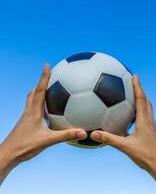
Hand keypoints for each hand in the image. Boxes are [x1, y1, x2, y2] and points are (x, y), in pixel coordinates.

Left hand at [0, 64, 86, 184]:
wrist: (8, 155)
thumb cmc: (25, 147)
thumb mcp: (48, 141)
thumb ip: (66, 135)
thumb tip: (84, 132)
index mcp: (33, 111)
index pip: (40, 90)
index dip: (44, 77)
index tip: (47, 65)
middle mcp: (29, 111)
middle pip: (34, 92)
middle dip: (41, 82)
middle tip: (50, 75)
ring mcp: (27, 118)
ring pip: (33, 100)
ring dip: (40, 92)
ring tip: (50, 90)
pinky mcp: (27, 124)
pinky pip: (35, 110)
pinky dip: (41, 106)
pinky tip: (49, 112)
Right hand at [90, 75, 155, 193]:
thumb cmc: (145, 156)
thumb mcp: (125, 147)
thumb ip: (109, 139)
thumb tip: (93, 133)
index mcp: (144, 120)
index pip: (141, 99)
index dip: (138, 86)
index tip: (135, 75)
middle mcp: (149, 121)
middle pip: (146, 101)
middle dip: (140, 90)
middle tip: (133, 81)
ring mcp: (151, 126)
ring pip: (147, 109)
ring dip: (141, 100)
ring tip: (132, 96)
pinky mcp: (151, 132)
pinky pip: (145, 117)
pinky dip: (139, 112)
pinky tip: (131, 118)